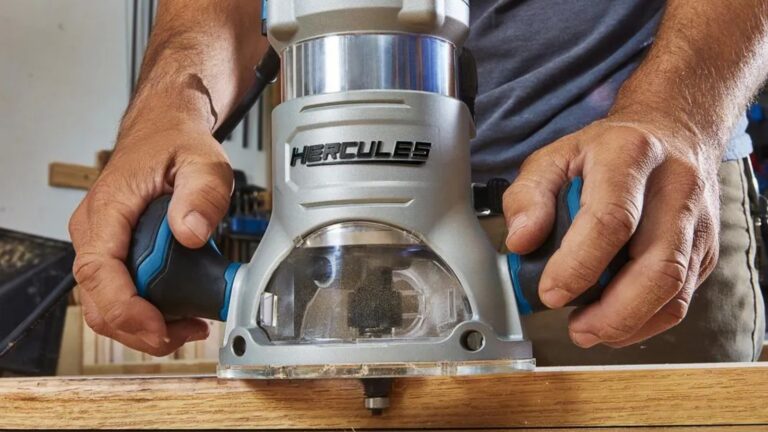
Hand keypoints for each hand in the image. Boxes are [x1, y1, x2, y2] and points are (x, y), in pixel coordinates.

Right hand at [69, 126, 232, 355]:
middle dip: (141, 329)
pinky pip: (120, 296)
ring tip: (190, 325)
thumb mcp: (203, 161)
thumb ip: (202, 194)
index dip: (126, 309)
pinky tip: (180, 313)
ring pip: (106, 306)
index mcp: (108, 210)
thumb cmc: (175, 145)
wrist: (162, 132)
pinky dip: (147, 313)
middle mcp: (95, 232)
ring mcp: (101, 246)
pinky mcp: (115, 254)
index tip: (158, 328)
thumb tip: (191, 233)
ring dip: (145, 327)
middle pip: (99, 303)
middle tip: (188, 332)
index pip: (99, 272)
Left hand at [503, 117, 720, 347]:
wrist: (672, 133)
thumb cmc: (608, 150)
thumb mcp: (554, 157)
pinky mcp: (706, 249)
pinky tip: (616, 323)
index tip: (550, 292)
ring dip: (630, 323)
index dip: (579, 264)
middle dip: (614, 311)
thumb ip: (527, 196)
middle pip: (659, 264)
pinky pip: (683, 298)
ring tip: (589, 330)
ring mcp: (698, 221)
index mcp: (630, 155)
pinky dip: (646, 322)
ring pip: (676, 288)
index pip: (612, 219)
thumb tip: (520, 242)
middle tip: (576, 328)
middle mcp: (675, 187)